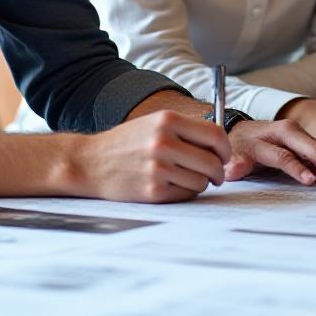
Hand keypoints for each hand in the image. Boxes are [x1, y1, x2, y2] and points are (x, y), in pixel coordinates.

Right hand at [69, 110, 230, 202]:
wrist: (90, 163)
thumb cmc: (127, 143)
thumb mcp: (154, 123)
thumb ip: (186, 129)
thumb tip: (221, 144)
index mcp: (167, 120)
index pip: (215, 134)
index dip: (225, 149)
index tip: (223, 156)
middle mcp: (164, 142)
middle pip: (212, 162)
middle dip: (218, 171)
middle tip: (214, 175)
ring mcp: (158, 168)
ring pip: (202, 181)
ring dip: (200, 183)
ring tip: (184, 178)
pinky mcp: (153, 191)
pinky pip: (186, 194)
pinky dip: (185, 192)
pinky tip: (172, 185)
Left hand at [225, 118, 315, 190]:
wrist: (245, 130)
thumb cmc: (242, 142)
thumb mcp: (236, 151)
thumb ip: (236, 163)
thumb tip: (231, 171)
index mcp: (273, 133)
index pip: (285, 154)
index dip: (296, 167)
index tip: (310, 180)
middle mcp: (291, 132)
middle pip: (314, 150)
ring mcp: (302, 138)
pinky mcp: (308, 146)